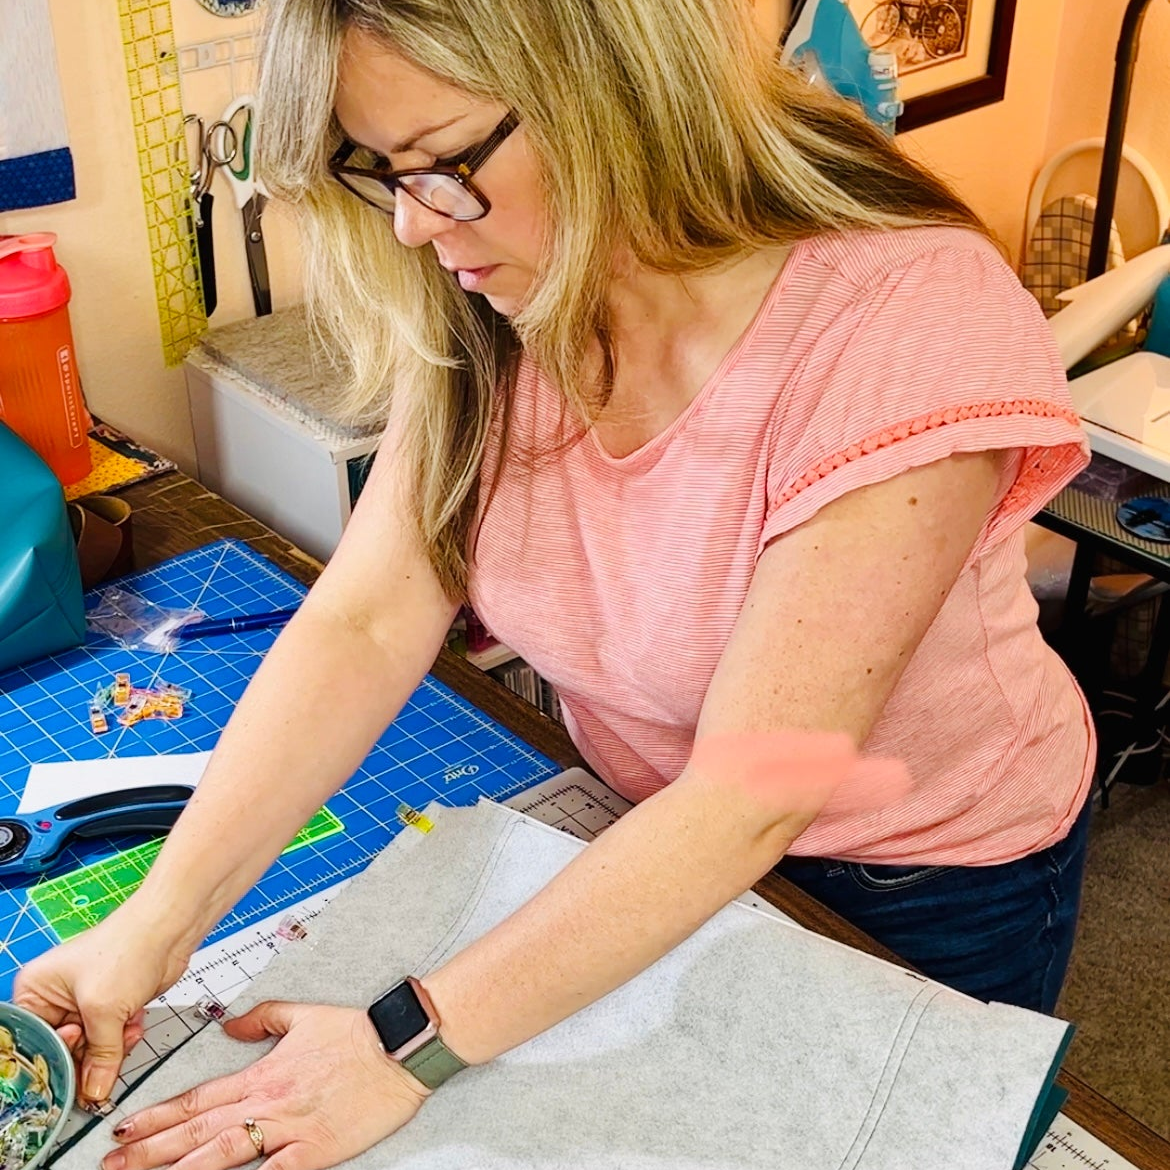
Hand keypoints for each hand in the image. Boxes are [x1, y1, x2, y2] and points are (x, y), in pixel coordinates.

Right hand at [13, 903, 192, 1102]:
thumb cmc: (128, 949)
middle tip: (102, 1069)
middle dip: (86, 1059)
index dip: (50, 1065)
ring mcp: (85, 1003)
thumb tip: (94, 1093)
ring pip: (90, 1049)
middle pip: (61, 1051)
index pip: (32, 1043)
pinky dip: (123, 1038)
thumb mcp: (104, 1009)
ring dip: (110, 1049)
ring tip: (125, 1032)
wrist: (170, 930)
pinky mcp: (111, 1006)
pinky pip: (111, 1039)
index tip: (68, 1085)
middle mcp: (55, 998)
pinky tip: (134, 1025)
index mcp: (36, 991)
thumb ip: (100, 1056)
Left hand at [104, 1002, 430, 1169]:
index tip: (124, 1127)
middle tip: (112, 1164)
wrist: (400, 1045)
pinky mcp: (315, 1150)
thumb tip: (230, 1026)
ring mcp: (289, 1129)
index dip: (158, 1115)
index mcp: (262, 1074)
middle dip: (151, 1150)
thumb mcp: (304, 1014)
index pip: (198, 1099)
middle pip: (198, 1131)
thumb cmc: (355, 1032)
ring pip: (222, 1154)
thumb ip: (262, 1019)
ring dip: (179, 1169)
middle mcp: (267, 1103)